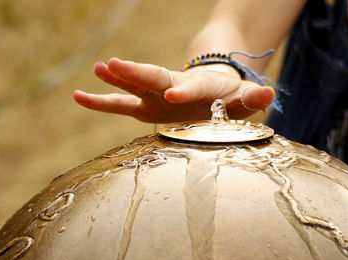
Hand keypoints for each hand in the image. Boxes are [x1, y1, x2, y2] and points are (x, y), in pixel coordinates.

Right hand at [73, 58, 274, 122]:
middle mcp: (173, 87)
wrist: (211, 90)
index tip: (173, 93)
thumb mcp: (242, 100)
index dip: (184, 90)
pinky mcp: (145, 106)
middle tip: (115, 64)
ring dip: (117, 78)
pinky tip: (78, 96)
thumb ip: (253, 99)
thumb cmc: (226, 98)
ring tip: (97, 68)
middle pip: (155, 77)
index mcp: (200, 87)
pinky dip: (100, 101)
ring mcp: (155, 96)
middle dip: (137, 72)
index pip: (192, 88)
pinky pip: (120, 104)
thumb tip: (269, 95)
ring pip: (134, 85)